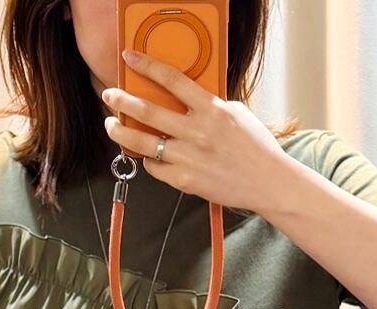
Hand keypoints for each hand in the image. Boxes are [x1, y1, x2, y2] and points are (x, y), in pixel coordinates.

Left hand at [101, 49, 289, 215]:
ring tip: (112, 125)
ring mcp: (188, 157)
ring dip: (122, 132)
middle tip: (109, 95)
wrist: (267, 182)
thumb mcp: (235, 113)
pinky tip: (147, 156)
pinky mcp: (184, 181)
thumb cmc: (255, 148)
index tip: (129, 58)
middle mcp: (196, 132)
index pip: (172, 80)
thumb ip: (208, 106)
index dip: (147, 66)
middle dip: (122, 100)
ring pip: (142, 143)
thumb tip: (186, 100)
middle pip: (148, 112)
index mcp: (210, 109)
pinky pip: (155, 168)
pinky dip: (148, 161)